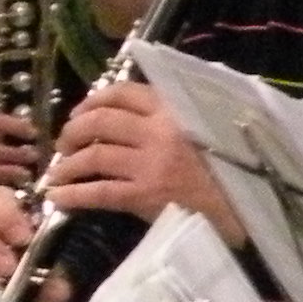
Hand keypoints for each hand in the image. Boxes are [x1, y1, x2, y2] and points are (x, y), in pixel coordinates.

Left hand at [44, 80, 238, 242]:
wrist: (245, 208)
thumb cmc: (228, 169)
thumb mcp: (206, 129)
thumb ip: (176, 116)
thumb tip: (134, 112)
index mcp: (175, 111)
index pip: (124, 93)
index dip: (94, 100)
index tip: (80, 112)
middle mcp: (159, 133)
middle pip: (99, 122)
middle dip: (72, 131)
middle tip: (64, 143)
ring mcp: (150, 165)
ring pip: (92, 157)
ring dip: (66, 165)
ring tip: (57, 173)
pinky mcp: (144, 196)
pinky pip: (98, 193)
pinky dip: (72, 194)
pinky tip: (57, 197)